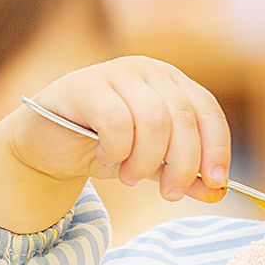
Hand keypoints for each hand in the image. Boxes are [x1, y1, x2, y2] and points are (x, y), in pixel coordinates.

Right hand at [12, 57, 230, 201]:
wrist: (47, 144)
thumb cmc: (104, 148)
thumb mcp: (152, 164)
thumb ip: (184, 175)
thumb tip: (217, 193)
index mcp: (171, 83)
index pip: (206, 111)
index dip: (216, 148)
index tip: (216, 182)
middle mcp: (148, 71)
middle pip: (183, 119)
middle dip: (182, 164)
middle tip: (169, 193)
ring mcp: (116, 73)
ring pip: (154, 121)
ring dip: (146, 161)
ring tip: (130, 177)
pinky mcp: (85, 86)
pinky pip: (117, 121)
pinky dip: (118, 150)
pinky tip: (108, 158)